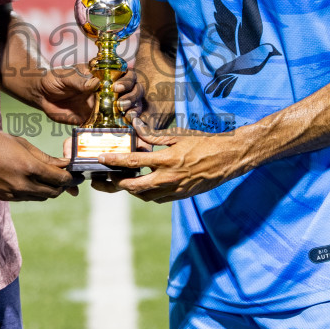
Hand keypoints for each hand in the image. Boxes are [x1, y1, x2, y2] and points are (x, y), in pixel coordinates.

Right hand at [0, 131, 76, 201]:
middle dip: (62, 186)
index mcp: (28, 167)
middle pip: (53, 192)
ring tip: (50, 177)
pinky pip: (26, 198)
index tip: (75, 175)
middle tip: (66, 177)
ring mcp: (12, 193)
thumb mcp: (21, 143)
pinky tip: (32, 180)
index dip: (70, 178)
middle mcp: (21, 184)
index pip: (59, 179)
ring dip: (48, 189)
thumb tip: (63, 164)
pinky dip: (34, 191)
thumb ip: (44, 157)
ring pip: (40, 197)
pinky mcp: (3, 197)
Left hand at [28, 65, 141, 126]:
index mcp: (103, 74)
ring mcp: (106, 104)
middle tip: (122, 104)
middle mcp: (108, 88)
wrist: (42, 96)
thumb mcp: (65, 77)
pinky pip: (116, 122)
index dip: (127, 80)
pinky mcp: (100, 119)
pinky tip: (126, 128)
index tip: (117, 88)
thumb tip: (95, 83)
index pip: (125, 73)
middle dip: (133, 96)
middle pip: (133, 89)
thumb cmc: (54, 80)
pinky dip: (124, 125)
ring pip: (130, 105)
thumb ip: (79, 80)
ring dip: (133, 110)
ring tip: (128, 115)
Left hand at [96, 118, 254, 201]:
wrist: (227, 159)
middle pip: (133, 186)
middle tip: (109, 177)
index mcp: (166, 159)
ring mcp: (174, 189)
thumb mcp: (178, 135)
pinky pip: (157, 199)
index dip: (114, 161)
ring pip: (144, 196)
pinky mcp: (181, 195)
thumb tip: (136, 129)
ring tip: (125, 180)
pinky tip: (144, 186)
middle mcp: (168, 177)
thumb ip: (155, 136)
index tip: (101, 158)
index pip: (133, 162)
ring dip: (131, 190)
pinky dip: (147, 194)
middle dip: (117, 183)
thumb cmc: (204, 143)